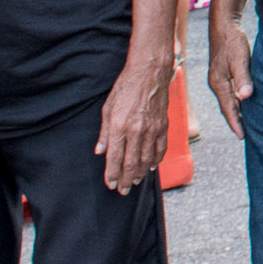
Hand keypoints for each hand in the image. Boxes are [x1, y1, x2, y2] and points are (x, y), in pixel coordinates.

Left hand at [96, 56, 173, 192]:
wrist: (149, 72)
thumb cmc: (126, 87)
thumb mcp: (108, 107)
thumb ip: (104, 132)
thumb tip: (99, 152)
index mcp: (119, 126)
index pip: (114, 158)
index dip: (111, 174)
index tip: (110, 184)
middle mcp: (136, 131)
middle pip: (130, 163)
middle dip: (125, 179)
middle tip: (122, 191)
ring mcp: (151, 129)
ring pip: (145, 159)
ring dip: (139, 174)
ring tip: (133, 182)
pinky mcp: (163, 126)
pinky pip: (160, 149)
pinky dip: (155, 161)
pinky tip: (150, 168)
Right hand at [206, 15, 252, 142]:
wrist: (223, 25)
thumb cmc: (232, 41)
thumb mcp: (239, 59)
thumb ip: (243, 78)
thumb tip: (246, 97)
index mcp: (219, 84)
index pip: (228, 109)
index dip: (235, 123)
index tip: (242, 137)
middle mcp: (217, 84)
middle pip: (227, 108)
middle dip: (235, 122)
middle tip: (245, 136)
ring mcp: (219, 79)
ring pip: (229, 101)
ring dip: (237, 112)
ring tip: (246, 124)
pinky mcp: (223, 73)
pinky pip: (230, 93)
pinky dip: (237, 102)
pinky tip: (245, 104)